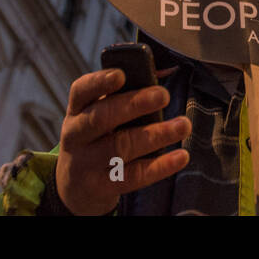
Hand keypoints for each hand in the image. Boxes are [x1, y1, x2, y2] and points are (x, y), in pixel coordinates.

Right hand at [54, 68, 190, 215]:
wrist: (75, 188)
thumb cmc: (98, 138)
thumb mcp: (100, 114)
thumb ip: (127, 93)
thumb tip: (165, 70)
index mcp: (77, 110)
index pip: (81, 91)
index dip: (99, 82)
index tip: (121, 75)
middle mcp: (76, 135)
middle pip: (101, 118)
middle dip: (133, 105)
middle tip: (163, 95)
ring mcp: (86, 164)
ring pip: (120, 147)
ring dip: (155, 135)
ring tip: (182, 125)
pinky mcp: (101, 187)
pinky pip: (132, 177)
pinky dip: (159, 167)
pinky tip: (180, 156)